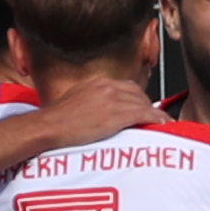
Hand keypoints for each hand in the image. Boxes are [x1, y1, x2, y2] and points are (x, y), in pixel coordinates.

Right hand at [35, 75, 163, 149]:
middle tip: (152, 117)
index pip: (125, 86)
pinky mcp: (115, 115)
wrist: (47, 127)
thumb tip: (97, 113)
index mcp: (96, 83)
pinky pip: (144, 114)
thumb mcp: (73, 103)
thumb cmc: (54, 121)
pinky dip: (156, 119)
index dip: (136, 98)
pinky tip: (162, 124)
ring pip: (142, 103)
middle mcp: (106, 86)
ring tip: (160, 122)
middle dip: (146, 104)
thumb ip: (89, 103)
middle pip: (136, 93)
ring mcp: (112, 99)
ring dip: (153, 113)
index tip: (140, 106)